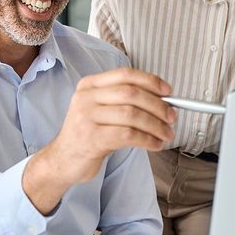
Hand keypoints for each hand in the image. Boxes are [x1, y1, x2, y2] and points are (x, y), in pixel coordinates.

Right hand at [22, 68, 175, 213]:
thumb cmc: (89, 135)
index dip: (150, 81)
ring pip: (132, 115)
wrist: (63, 160)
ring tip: (166, 134)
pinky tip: (155, 144)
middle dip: (157, 105)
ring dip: (156, 125)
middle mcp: (86, 97)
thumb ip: (124, 101)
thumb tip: (162, 101)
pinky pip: (128, 135)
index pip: (125, 75)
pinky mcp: (92, 138)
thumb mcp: (100, 110)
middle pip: (131, 94)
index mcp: (89, 85)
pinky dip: (147, 139)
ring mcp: (86, 117)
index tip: (168, 92)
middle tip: (172, 117)